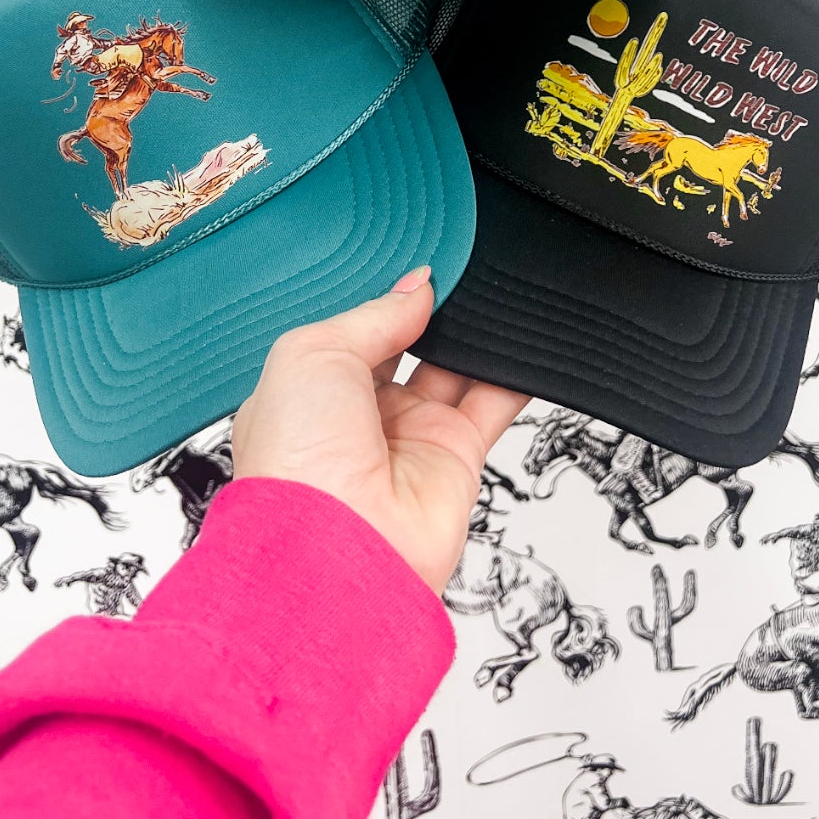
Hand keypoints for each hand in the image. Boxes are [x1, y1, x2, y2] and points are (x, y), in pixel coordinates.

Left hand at [232, 269, 530, 594]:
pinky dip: (515, 371)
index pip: (352, 329)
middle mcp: (359, 415)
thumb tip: (416, 287)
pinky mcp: (457, 459)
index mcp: (308, 390)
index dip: (380, 296)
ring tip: (485, 293)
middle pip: (407, 344)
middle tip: (451, 274)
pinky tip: (522, 336)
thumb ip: (372, 316)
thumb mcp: (313, 353)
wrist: (335, 555)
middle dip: (428, 310)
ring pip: (455, 368)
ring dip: (471, 334)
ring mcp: (410, 438)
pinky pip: (496, 402)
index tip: (410, 264)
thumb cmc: (295, 464)